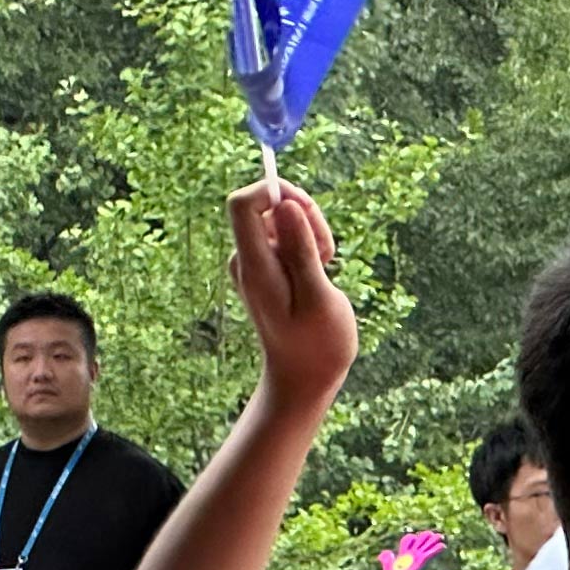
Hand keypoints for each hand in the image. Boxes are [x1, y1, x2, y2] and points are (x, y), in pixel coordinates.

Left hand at [227, 177, 356, 418]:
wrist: (304, 377)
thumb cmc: (317, 345)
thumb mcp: (318, 297)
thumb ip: (302, 250)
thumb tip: (286, 206)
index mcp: (254, 267)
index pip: (242, 204)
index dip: (273, 191)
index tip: (308, 208)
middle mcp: (246, 261)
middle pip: (267, 208)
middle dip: (304, 216)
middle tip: (327, 253)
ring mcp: (256, 265)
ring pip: (282, 221)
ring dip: (312, 233)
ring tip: (325, 270)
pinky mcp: (269, 269)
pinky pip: (287, 238)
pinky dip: (309, 246)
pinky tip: (319, 275)